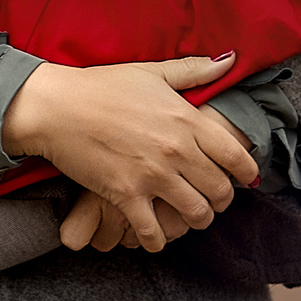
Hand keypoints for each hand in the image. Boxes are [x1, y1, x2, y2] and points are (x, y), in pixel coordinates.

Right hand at [6, 55, 259, 250]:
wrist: (55, 106)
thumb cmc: (101, 86)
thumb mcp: (151, 73)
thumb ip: (194, 70)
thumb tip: (231, 60)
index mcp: (186, 119)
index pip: (236, 156)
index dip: (245, 172)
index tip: (241, 178)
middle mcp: (175, 150)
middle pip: (220, 190)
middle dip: (222, 200)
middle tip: (212, 200)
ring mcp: (151, 175)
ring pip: (196, 214)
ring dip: (197, 221)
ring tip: (188, 217)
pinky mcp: (125, 195)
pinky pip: (154, 231)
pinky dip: (158, 240)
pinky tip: (155, 236)